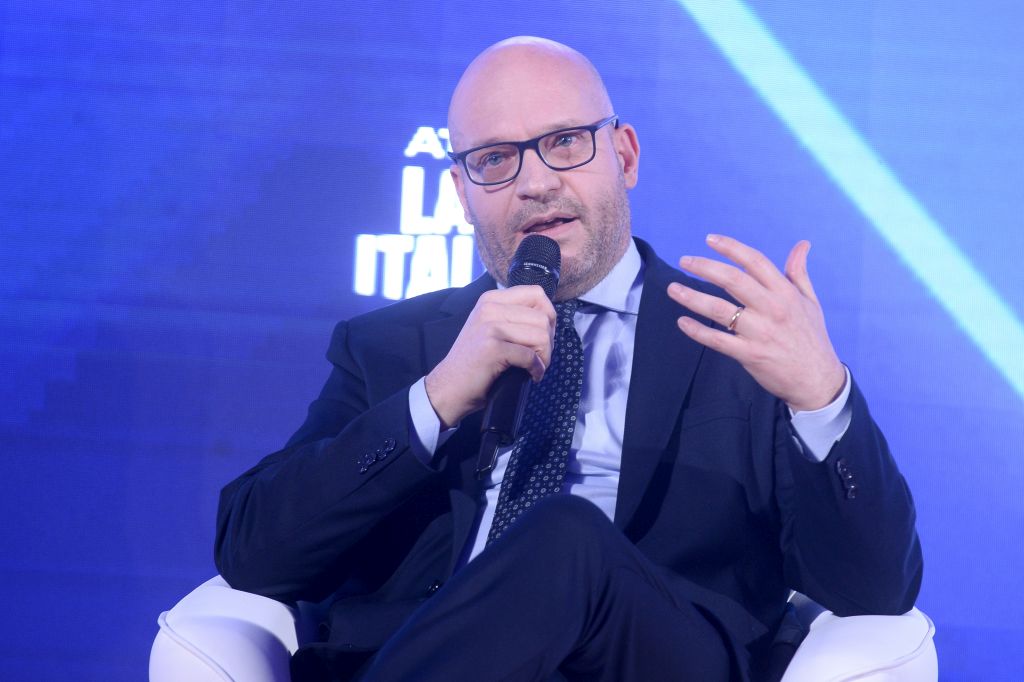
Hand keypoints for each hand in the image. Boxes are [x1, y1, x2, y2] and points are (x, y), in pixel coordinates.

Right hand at [425, 286, 555, 427]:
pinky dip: (536, 369)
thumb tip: (549, 317)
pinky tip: (531, 376)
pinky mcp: (492, 348)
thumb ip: (513, 316)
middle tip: (539, 358)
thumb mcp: (490, 328)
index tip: (542, 336)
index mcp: (491, 299)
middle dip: (549, 341)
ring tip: (534, 367)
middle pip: (543, 317)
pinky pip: (531, 356)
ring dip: (545, 357)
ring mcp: (490, 327)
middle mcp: (489, 308)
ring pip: (541, 335)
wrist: (449, 387)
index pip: (536, 294)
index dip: (548, 316)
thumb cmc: (475, 362)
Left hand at [667, 234, 845, 410]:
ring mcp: (759, 332)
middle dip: (705, 267)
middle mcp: (772, 309)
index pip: (755, 262)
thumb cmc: (811, 338)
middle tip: (684, 261)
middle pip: (733, 280)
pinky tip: (682, 322)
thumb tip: (802, 245)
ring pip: (719, 309)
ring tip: (673, 289)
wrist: (817, 380)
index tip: (709, 239)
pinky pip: (717, 340)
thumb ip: (799, 273)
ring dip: (692, 297)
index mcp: (785, 293)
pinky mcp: (749, 354)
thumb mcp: (810, 302)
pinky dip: (697, 331)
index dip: (731, 248)